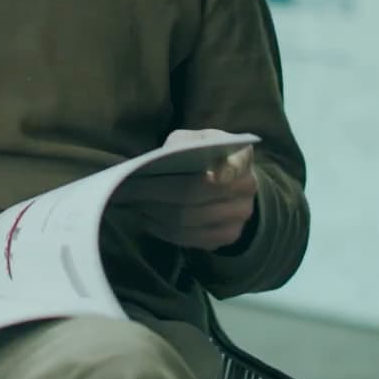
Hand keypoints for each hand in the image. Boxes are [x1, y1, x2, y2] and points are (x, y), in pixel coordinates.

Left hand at [110, 128, 256, 250]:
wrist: (224, 181)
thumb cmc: (202, 155)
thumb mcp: (194, 139)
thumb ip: (182, 144)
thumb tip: (159, 161)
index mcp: (241, 155)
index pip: (238, 161)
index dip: (228, 169)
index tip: (212, 175)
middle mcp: (247, 187)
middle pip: (199, 193)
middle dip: (159, 191)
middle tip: (131, 188)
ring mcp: (240, 216)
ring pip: (191, 219)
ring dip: (157, 212)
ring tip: (134, 204)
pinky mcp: (227, 237)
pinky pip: (191, 239)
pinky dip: (164, 230)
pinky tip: (147, 219)